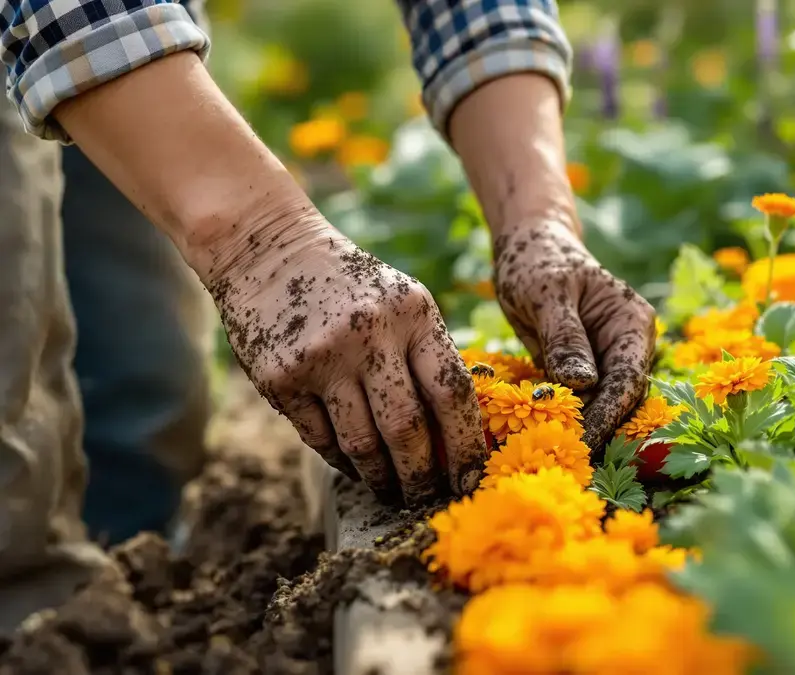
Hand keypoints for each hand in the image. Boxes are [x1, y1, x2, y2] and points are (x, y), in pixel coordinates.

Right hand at [206, 214, 486, 504]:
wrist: (268, 251)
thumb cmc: (354, 288)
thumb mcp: (404, 303)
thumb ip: (429, 358)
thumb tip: (458, 439)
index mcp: (413, 314)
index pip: (451, 392)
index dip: (466, 445)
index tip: (472, 478)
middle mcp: (369, 334)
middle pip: (407, 429)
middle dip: (422, 476)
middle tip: (428, 498)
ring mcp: (322, 357)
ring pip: (362, 444)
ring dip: (382, 479)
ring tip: (393, 493)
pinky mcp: (281, 377)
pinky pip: (320, 440)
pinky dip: (342, 462)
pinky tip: (355, 468)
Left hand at [492, 219, 656, 452]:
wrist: (528, 250)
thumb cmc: (539, 262)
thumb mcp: (546, 294)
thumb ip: (565, 338)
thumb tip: (582, 385)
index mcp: (632, 324)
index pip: (626, 381)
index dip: (607, 416)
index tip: (582, 444)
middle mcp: (628, 348)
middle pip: (620, 401)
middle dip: (595, 431)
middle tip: (564, 461)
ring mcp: (606, 363)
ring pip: (600, 408)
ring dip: (578, 431)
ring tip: (550, 456)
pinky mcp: (582, 375)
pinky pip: (578, 405)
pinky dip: (563, 421)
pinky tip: (541, 440)